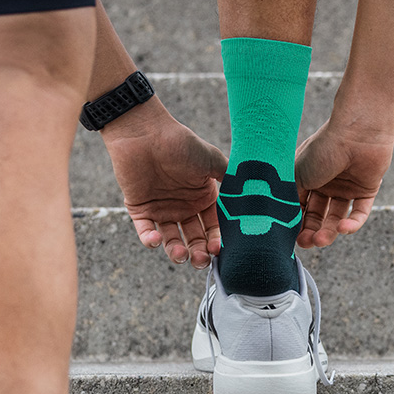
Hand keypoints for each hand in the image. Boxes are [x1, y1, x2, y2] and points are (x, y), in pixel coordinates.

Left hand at [103, 102, 227, 268]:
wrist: (145, 132)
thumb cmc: (180, 143)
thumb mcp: (211, 160)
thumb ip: (230, 179)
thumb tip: (253, 197)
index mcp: (203, 198)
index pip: (213, 227)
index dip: (216, 240)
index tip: (218, 250)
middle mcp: (184, 207)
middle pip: (194, 238)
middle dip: (199, 253)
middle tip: (201, 261)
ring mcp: (162, 210)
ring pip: (172, 240)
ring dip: (177, 251)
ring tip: (181, 255)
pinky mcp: (140, 211)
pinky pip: (145, 232)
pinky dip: (150, 240)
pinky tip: (156, 241)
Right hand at [295, 117, 393, 248]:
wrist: (358, 130)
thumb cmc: (324, 147)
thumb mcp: (297, 174)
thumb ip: (288, 198)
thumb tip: (279, 223)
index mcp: (308, 178)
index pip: (299, 208)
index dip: (294, 223)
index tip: (288, 237)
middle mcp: (326, 184)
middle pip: (317, 216)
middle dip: (311, 231)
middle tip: (306, 243)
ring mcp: (346, 187)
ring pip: (336, 218)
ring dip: (329, 231)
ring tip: (322, 240)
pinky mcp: (367, 190)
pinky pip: (359, 213)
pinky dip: (352, 224)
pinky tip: (343, 229)